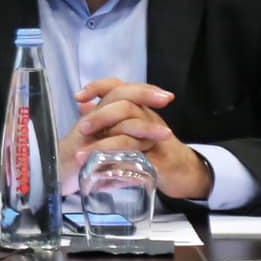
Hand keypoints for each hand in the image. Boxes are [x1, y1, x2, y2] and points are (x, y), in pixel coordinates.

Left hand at [65, 78, 211, 199]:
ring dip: (103, 146)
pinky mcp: (161, 161)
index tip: (78, 97)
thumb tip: (82, 105)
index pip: (118, 87)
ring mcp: (156, 139)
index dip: (98, 87)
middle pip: (125, 107)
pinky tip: (105, 174)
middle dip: (100, 117)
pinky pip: (141, 161)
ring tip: (82, 156)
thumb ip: (106, 116)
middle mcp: (147, 118)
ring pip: (130, 135)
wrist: (182, 169)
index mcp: (137, 107)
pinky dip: (121, 167)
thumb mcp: (129, 127)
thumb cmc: (152, 145)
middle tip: (82, 130)